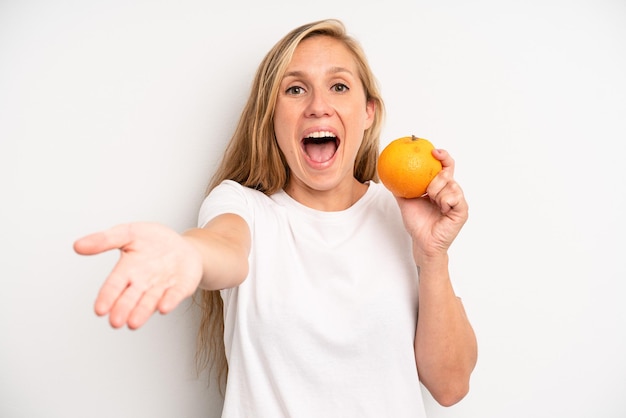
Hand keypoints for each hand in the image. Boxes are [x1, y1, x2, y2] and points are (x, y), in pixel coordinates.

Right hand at [73, 222, 202, 328]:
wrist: (182, 245)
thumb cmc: (153, 241)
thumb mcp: (128, 233)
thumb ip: (105, 239)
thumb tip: (77, 246)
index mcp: (127, 270)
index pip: (114, 286)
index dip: (107, 297)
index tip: (100, 310)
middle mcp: (143, 283)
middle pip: (130, 298)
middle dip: (123, 309)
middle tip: (115, 322)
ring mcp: (162, 287)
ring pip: (150, 301)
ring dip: (142, 312)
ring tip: (133, 323)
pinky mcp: (181, 287)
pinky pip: (175, 294)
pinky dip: (169, 301)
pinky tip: (163, 308)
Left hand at [395, 149, 467, 263]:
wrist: (422, 242)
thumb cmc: (417, 223)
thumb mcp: (405, 201)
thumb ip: (400, 187)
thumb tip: (388, 173)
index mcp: (440, 188)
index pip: (445, 167)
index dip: (442, 156)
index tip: (433, 151)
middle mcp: (451, 192)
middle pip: (447, 173)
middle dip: (435, 179)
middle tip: (427, 191)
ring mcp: (458, 201)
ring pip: (450, 185)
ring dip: (437, 193)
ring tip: (433, 202)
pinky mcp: (462, 211)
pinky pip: (454, 197)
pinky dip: (445, 200)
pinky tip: (441, 207)